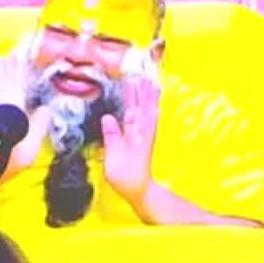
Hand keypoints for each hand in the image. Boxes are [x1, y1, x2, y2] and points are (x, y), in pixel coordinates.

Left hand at [0, 39, 52, 182]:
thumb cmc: (10, 159)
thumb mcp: (33, 145)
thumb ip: (40, 125)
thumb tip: (46, 109)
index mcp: (15, 108)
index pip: (18, 84)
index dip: (19, 70)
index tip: (19, 57)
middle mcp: (0, 106)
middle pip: (4, 82)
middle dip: (7, 69)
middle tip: (7, 55)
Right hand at [101, 73, 160, 207]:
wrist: (140, 190)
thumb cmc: (125, 178)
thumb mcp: (113, 159)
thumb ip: (112, 137)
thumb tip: (108, 118)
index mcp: (133, 135)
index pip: (131, 109)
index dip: (130, 93)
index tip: (129, 78)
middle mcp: (142, 133)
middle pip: (142, 106)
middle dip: (141, 89)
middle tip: (142, 72)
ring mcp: (146, 136)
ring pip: (149, 111)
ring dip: (149, 96)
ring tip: (150, 81)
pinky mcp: (147, 140)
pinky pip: (152, 121)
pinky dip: (153, 110)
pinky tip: (155, 104)